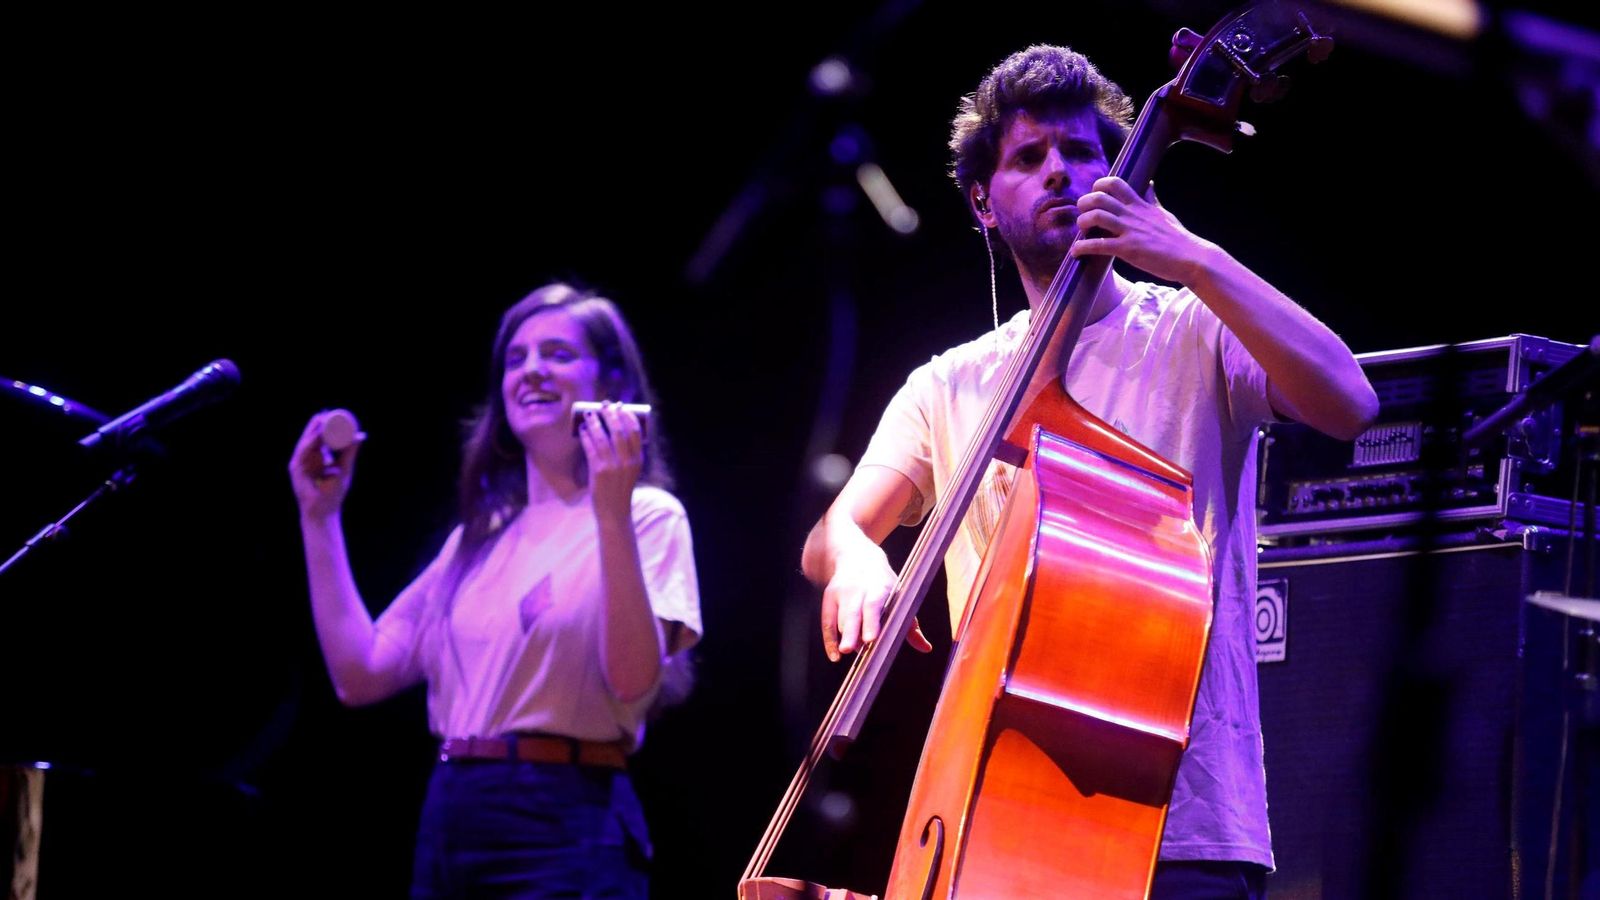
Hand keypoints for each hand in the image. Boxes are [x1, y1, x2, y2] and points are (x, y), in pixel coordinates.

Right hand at [289, 410, 364, 519]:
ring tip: (320, 419)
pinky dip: (309, 444)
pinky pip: (302, 453)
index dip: (322, 424)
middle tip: (326, 413)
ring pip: (305, 442)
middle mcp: (306, 457)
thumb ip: (350, 451)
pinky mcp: (296, 470)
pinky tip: (316, 436)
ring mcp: (300, 463)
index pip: (317, 436)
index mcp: (316, 456)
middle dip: (316, 424)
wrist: (324, 510)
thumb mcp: (345, 466)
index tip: (331, 414)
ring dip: (312, 431)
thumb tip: (361, 435)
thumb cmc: (333, 492)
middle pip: (309, 436)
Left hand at [579, 401, 642, 519]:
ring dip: (595, 423)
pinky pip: (591, 448)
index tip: (620, 407)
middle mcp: (628, 461)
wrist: (615, 513)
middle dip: (610, 414)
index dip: (627, 415)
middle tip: (604, 405)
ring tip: (589, 414)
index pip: (635, 431)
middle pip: (619, 430)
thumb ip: (628, 454)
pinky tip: (582, 430)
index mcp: (638, 459)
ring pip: (603, 437)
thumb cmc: (621, 489)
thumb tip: (614, 429)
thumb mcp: (631, 471)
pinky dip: (586, 437)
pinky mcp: (599, 471)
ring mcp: (613, 466)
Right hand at [821, 548, 931, 661]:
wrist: (856, 556)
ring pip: (840, 620)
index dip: (872, 622)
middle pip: (853, 614)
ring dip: (847, 638)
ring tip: (853, 650)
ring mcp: (841, 593)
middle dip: (852, 633)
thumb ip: (910, 624)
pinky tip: (836, 656)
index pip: (873, 605)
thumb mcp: (899, 595)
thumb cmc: (882, 583)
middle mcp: (857, 589)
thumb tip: (925, 648)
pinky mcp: (829, 599)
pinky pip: (827, 623)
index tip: (871, 639)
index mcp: (878, 587)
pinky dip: (830, 641)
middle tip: (850, 650)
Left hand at [1069, 177, 1216, 283]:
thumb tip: (1149, 185)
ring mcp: (1129, 231)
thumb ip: (1152, 200)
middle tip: (1082, 213)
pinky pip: (1098, 245)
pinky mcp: (1128, 250)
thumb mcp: (1163, 213)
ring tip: (1081, 230)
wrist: (1191, 258)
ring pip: (1096, 217)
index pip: (1115, 184)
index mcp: (1140, 205)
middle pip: (1099, 198)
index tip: (1094, 195)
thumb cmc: (1178, 238)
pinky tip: (1076, 252)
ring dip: (1082, 222)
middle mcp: (1133, 215)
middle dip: (1084, 203)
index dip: (1099, 186)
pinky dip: (1082, 247)